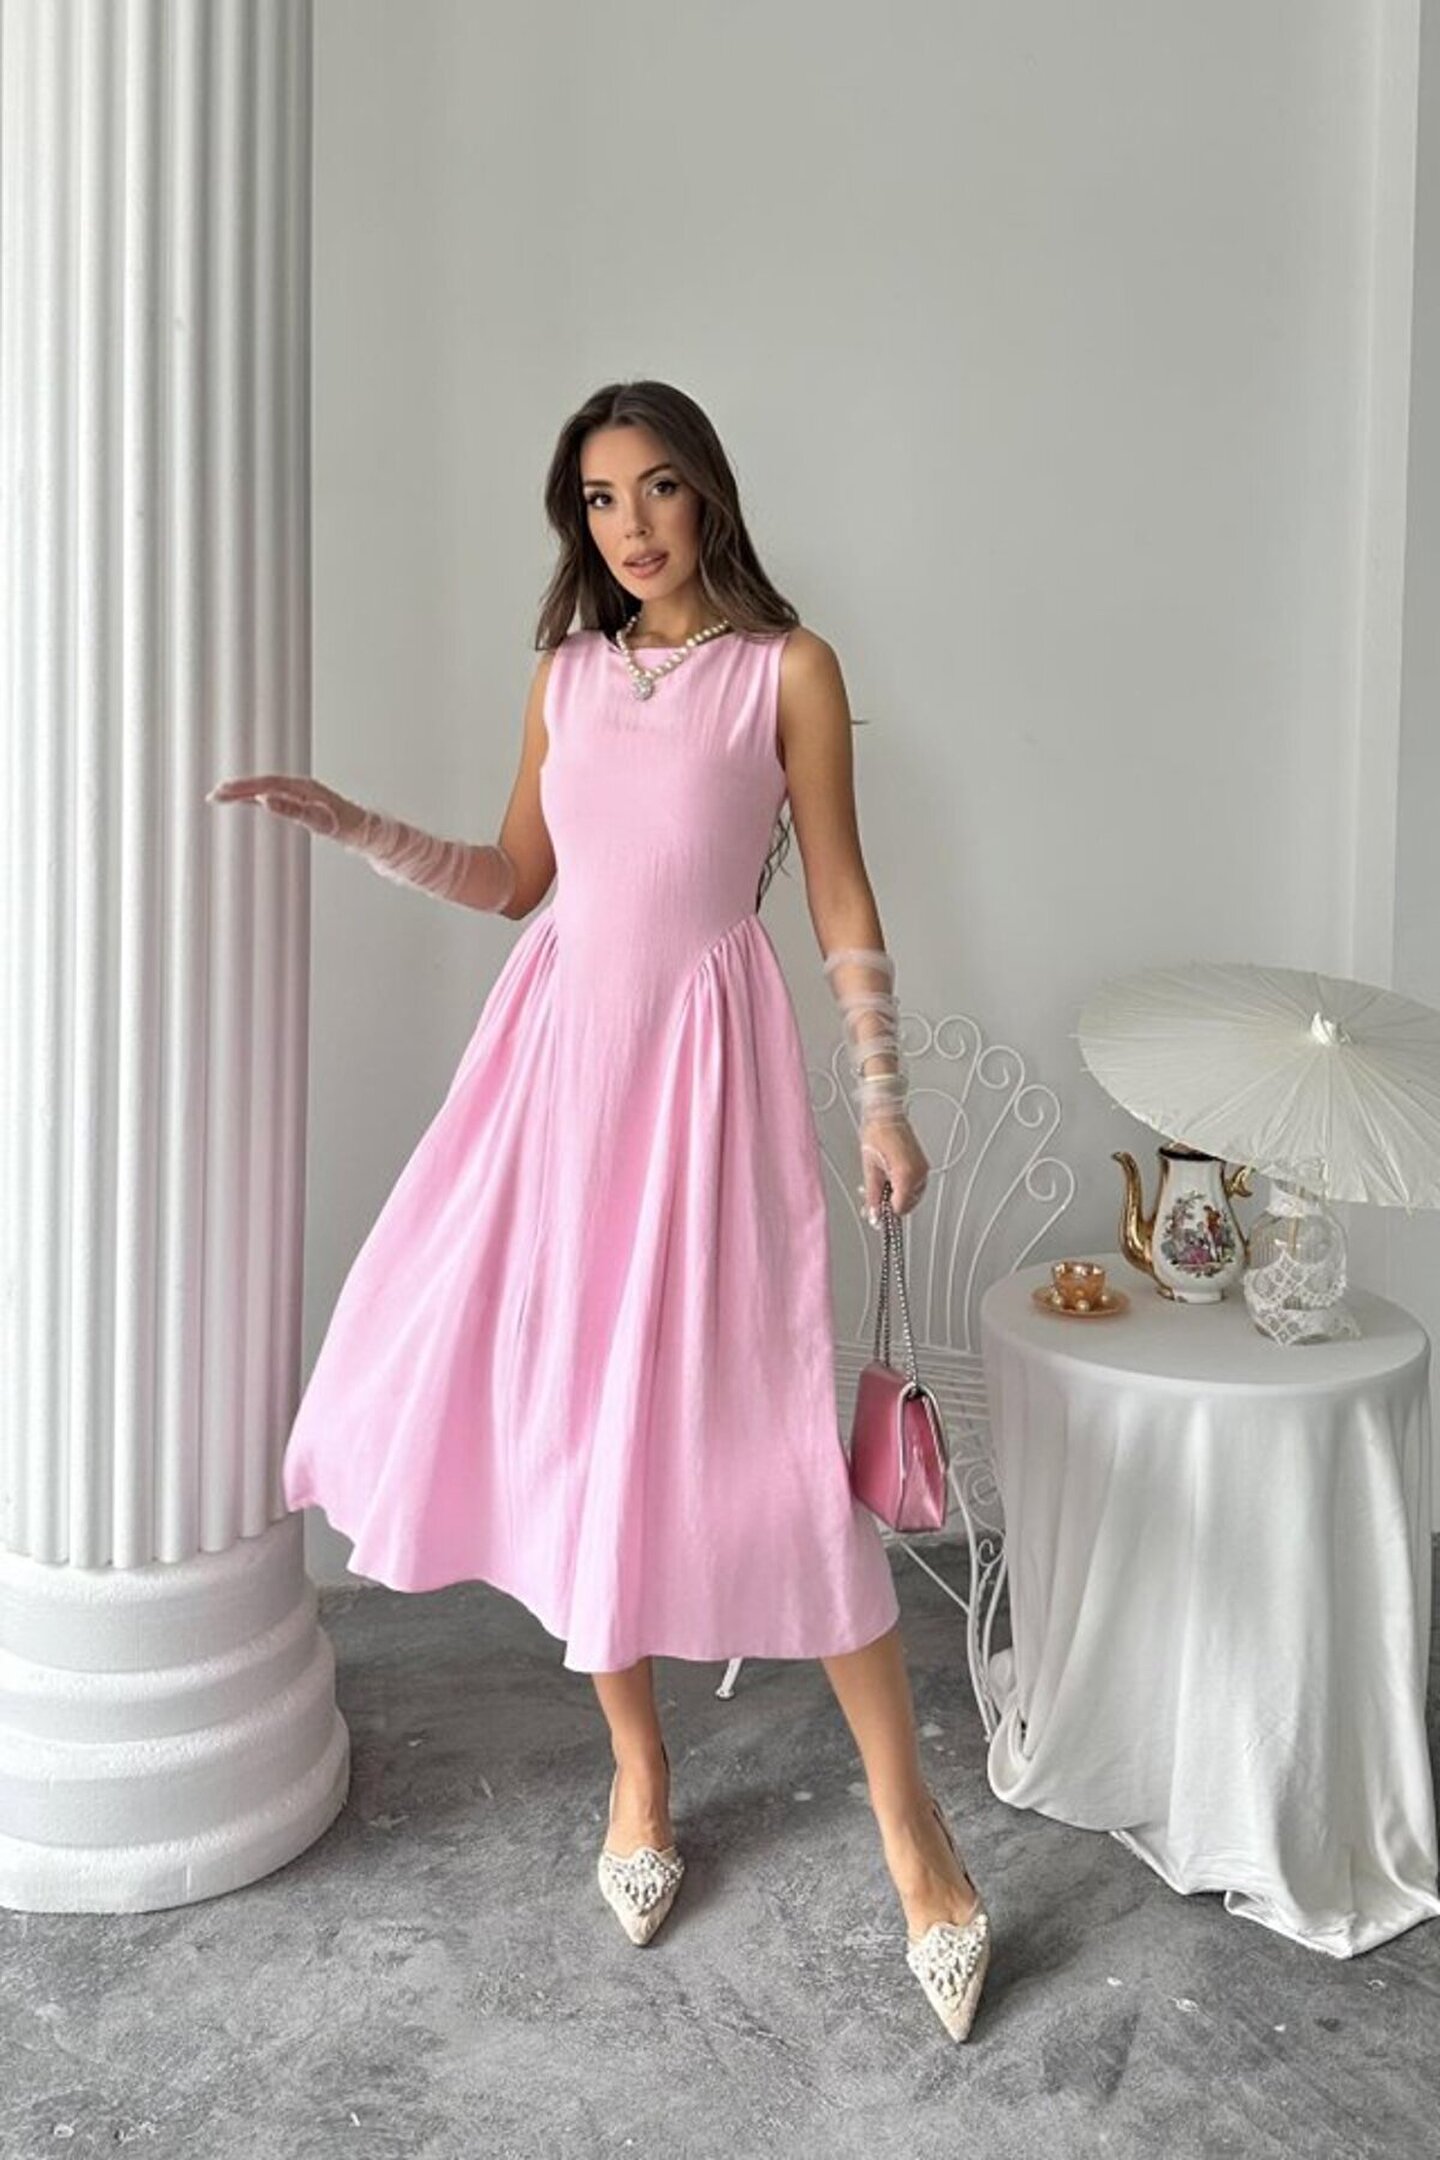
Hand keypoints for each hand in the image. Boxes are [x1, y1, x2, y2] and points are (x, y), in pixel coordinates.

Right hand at [206, 774, 359, 839]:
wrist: (362, 830)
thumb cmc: (343, 825)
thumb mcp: (315, 819)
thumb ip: (289, 809)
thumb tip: (265, 800)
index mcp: (300, 786)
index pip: (264, 784)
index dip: (242, 788)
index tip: (223, 792)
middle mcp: (298, 786)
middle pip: (261, 784)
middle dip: (236, 789)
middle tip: (213, 795)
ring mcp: (299, 793)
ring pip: (265, 789)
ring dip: (243, 793)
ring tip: (221, 797)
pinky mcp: (300, 801)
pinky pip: (272, 796)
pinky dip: (256, 798)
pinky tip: (245, 802)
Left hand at [858, 1113, 929, 1222]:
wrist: (886, 1114)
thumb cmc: (877, 1133)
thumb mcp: (870, 1168)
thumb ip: (873, 1195)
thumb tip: (873, 1213)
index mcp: (906, 1175)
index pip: (899, 1208)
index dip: (885, 1213)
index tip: (875, 1214)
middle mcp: (918, 1173)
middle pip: (907, 1204)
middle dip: (890, 1205)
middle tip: (873, 1202)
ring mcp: (922, 1169)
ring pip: (911, 1196)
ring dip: (895, 1197)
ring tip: (879, 1188)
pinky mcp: (921, 1164)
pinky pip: (914, 1185)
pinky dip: (902, 1188)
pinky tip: (888, 1181)